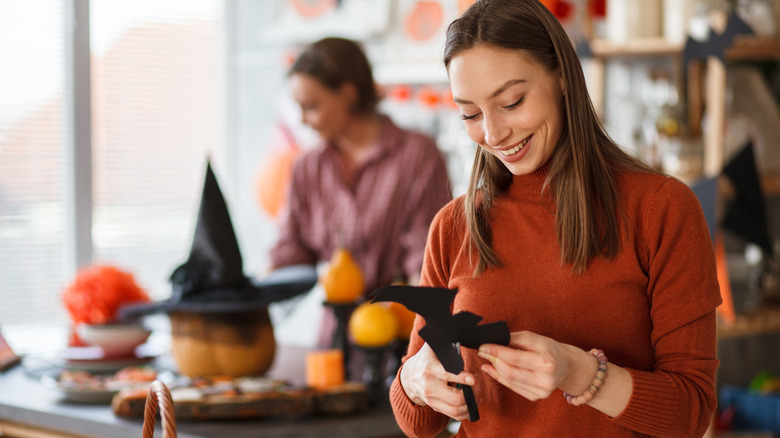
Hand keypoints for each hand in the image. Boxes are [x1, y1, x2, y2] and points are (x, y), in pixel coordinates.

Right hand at [399, 342, 475, 420]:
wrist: (409, 376)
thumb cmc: (427, 358)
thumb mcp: (433, 346)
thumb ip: (445, 338)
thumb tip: (459, 325)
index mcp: (431, 369)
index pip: (447, 375)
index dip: (462, 378)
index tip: (473, 378)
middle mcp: (430, 387)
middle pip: (456, 398)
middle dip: (473, 392)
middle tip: (478, 383)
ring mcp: (432, 400)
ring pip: (457, 410)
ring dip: (472, 404)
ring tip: (477, 393)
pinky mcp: (435, 407)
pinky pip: (454, 416)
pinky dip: (466, 412)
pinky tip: (471, 403)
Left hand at [478, 331, 592, 400]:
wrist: (567, 366)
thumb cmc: (549, 349)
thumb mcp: (535, 338)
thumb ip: (514, 339)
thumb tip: (492, 339)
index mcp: (546, 362)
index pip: (514, 358)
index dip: (496, 352)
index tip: (483, 346)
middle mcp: (545, 380)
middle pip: (510, 372)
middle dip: (494, 361)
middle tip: (483, 352)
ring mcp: (541, 391)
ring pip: (510, 381)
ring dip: (495, 370)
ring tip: (487, 360)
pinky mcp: (536, 397)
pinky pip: (513, 387)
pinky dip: (501, 378)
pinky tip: (494, 370)